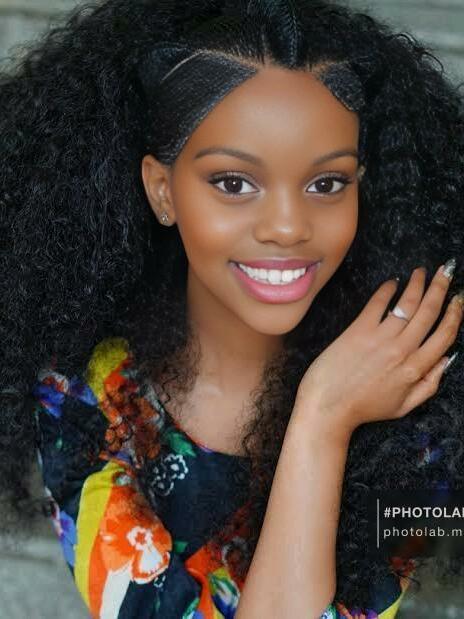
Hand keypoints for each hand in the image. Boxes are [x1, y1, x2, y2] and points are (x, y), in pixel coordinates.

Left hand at [295, 263, 462, 440]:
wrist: (329, 406)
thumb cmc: (364, 408)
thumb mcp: (403, 406)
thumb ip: (429, 385)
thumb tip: (447, 360)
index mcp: (415, 369)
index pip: (444, 335)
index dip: (455, 314)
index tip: (459, 299)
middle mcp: (402, 350)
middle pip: (429, 312)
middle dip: (441, 288)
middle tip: (447, 271)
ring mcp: (380, 338)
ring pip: (407, 304)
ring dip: (418, 283)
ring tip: (422, 271)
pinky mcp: (359, 330)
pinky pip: (377, 303)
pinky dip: (387, 290)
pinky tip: (392, 283)